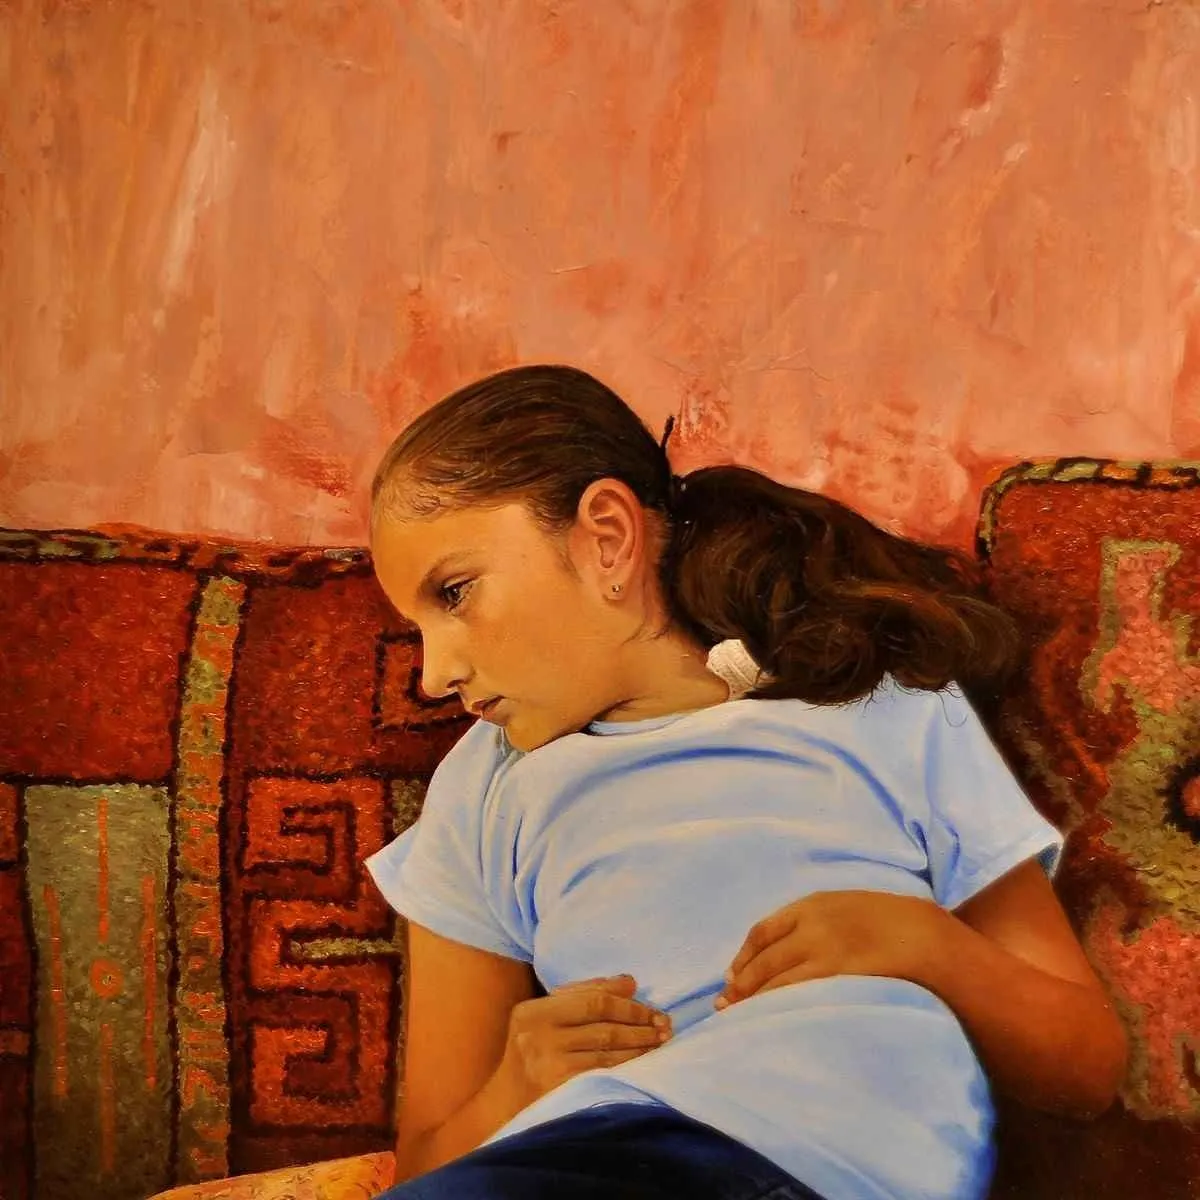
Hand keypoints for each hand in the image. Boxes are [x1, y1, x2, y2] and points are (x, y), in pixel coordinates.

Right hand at [502, 974, 671, 1104]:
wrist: (504, 1105)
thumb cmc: (530, 1054)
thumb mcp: (545, 1019)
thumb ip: (584, 996)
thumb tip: (629, 982)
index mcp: (532, 1012)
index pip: (591, 999)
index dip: (626, 1003)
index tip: (650, 1005)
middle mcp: (537, 1036)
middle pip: (602, 1022)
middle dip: (639, 1021)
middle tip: (664, 1023)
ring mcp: (548, 1065)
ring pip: (607, 1049)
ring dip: (640, 1043)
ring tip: (661, 1039)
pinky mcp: (560, 1089)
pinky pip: (604, 1071)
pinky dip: (628, 1063)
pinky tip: (644, 1059)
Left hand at [716, 890, 949, 1009]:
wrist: (926, 933)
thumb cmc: (892, 922)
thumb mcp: (848, 907)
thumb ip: (820, 920)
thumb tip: (795, 946)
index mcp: (812, 904)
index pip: (763, 931)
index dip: (743, 955)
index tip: (731, 974)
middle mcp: (810, 924)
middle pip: (763, 957)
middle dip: (740, 982)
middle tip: (724, 1003)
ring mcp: (822, 948)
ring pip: (774, 978)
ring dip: (751, 998)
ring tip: (737, 1016)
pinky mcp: (834, 973)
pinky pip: (795, 992)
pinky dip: (776, 1005)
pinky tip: (767, 1017)